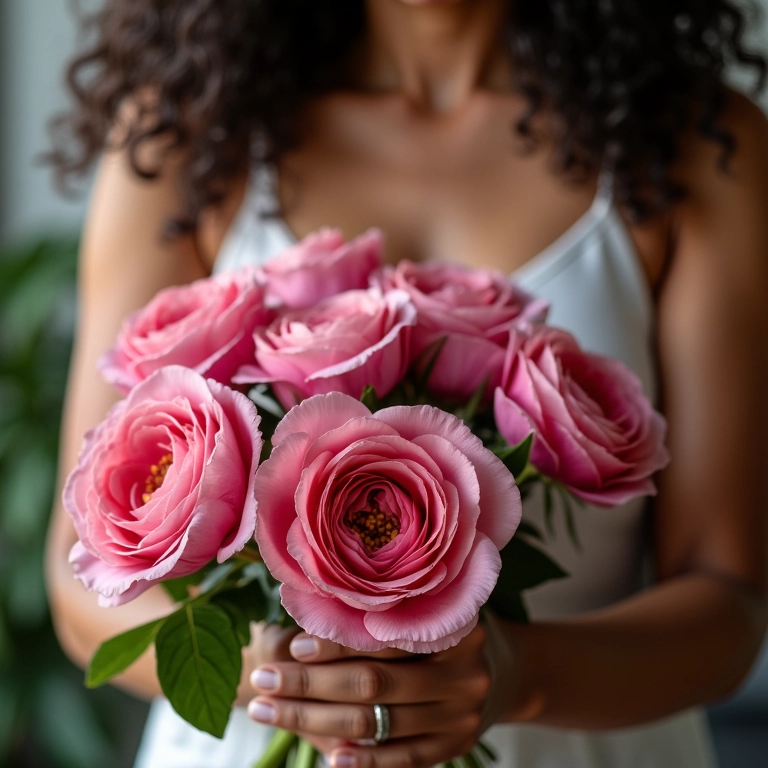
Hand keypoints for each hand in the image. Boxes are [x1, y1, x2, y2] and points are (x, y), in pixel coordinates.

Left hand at [247, 617, 525, 767]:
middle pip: (372, 683)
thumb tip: (311, 610)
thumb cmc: (451, 628)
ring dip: (316, 723)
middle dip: (308, 684)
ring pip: (378, 722)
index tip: (292, 644)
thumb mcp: (432, 606)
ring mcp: (462, 713)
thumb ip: (386, 611)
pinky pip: (406, 758)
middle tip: (261, 682)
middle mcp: (462, 670)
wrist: (510, 669)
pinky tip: (331, 759)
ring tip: (270, 711)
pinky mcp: (457, 745)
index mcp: (451, 624)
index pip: (383, 636)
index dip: (335, 641)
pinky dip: (366, 761)